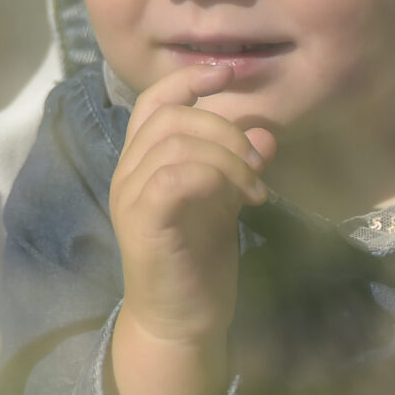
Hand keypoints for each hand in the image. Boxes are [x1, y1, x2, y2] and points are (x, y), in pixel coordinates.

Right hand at [106, 64, 274, 394]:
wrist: (182, 321)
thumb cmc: (199, 261)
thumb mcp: (225, 203)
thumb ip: (237, 166)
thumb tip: (266, 133)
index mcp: (142, 161)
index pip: (153, 102)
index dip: (188, 79)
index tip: (228, 72)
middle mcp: (128, 171)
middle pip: (169, 117)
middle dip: (223, 128)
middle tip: (258, 161)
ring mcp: (131, 196)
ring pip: (175, 143)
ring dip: (227, 156)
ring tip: (256, 186)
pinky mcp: (143, 221)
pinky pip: (174, 177)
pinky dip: (215, 177)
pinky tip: (243, 200)